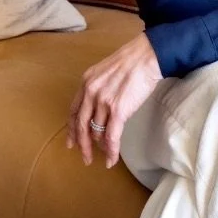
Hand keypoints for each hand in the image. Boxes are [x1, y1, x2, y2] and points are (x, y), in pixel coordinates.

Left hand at [66, 32, 162, 167]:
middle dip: (81, 145)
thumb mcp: (105, 71)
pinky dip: (111, 152)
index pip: (74, 111)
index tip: (71, 142)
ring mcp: (103, 102)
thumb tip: (100, 109)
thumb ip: (98, 88)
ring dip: (100, 147)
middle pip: (80, 125)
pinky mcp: (118, 111)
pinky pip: (111, 137)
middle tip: (84, 157)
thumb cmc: (131, 61)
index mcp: (86, 82)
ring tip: (104, 156)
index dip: (72, 129)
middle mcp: (90, 93)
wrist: (146, 56)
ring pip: (96, 133)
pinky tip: (111, 160)